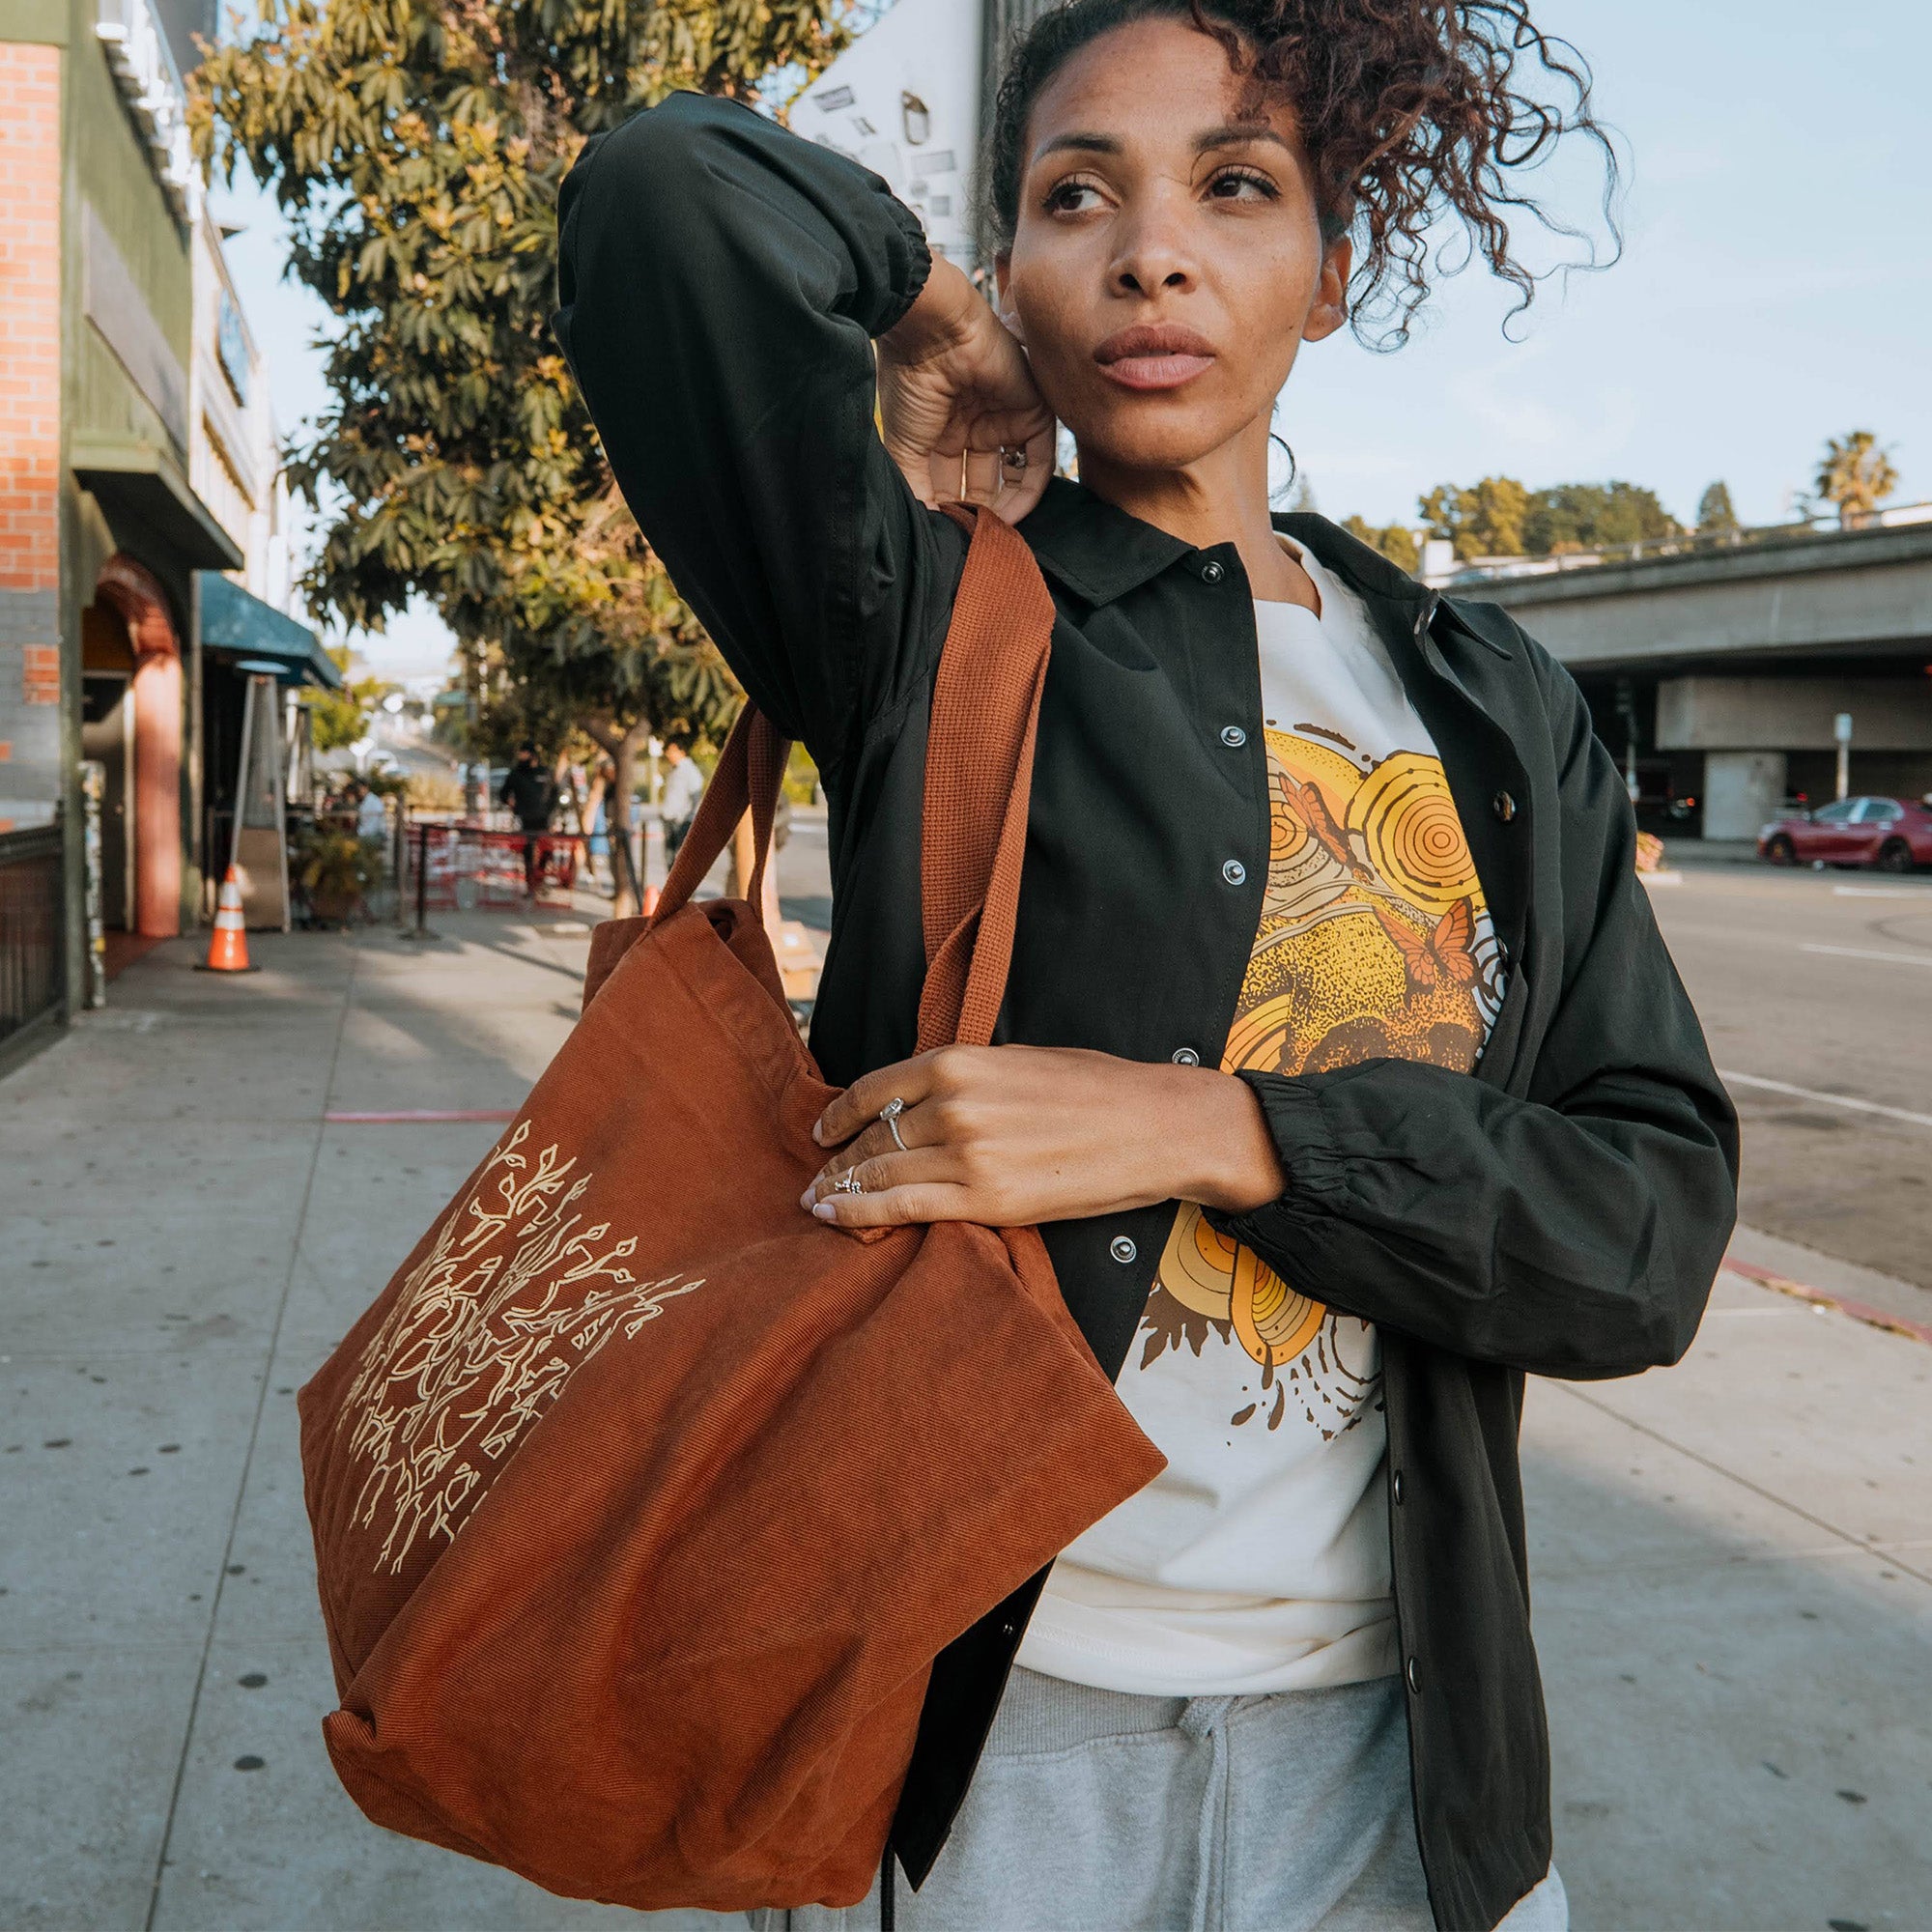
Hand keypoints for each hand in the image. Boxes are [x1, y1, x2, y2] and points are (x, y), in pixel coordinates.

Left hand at [801, 1044, 1284, 1230]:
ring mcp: (968, 1154)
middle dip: (837, 1160)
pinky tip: (833, 1216)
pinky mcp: (988, 1199)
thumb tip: (922, 1100)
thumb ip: (965, 1077)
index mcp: (960, 1061)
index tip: (823, 1131)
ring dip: (840, 1188)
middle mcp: (955, 1105)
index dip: (839, 1114)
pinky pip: (904, 1205)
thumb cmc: (1096, 1088)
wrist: (1154, 1126)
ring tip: (818, 1201)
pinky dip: (859, 1212)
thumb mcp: (1018, 1060)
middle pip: (874, 1136)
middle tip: (815, 1177)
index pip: (875, 1089)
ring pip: (881, 1171)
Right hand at [877, 256, 1054, 524]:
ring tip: (991, 535)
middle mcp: (972, 427)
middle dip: (976, 514)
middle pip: (980, 484)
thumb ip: (915, 489)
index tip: (945, 541)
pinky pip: (1038, 461)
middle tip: (972, 544)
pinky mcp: (1032, 411)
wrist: (932, 333)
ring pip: (1010, 476)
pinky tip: (1011, 517)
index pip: (949, 483)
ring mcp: (1002, 419)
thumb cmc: (908, 384)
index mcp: (938, 432)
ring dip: (1003, 509)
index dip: (948, 513)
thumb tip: (924, 529)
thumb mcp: (903, 447)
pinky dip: (1028, 492)